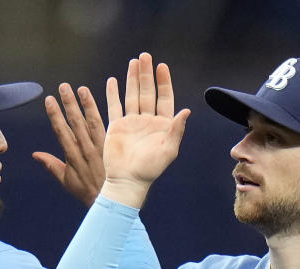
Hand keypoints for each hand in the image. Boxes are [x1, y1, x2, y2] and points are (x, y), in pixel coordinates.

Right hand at [32, 84, 105, 206]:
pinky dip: (107, 113)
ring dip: (87, 105)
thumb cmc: (88, 192)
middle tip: (64, 87)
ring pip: (92, 122)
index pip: (61, 131)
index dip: (55, 115)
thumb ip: (51, 165)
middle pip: (75, 123)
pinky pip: (108, 127)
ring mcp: (100, 147)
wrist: (111, 199)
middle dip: (69, 104)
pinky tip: (107, 100)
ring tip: (81, 89)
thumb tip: (35, 154)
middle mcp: (85, 149)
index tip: (49, 100)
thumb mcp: (66, 181)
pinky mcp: (112, 146)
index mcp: (72, 156)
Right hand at [101, 52, 190, 208]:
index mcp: (162, 125)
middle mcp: (147, 121)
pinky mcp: (116, 127)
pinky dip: (113, 94)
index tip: (162, 66)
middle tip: (145, 56)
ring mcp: (131, 123)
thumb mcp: (169, 149)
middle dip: (147, 75)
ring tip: (133, 62)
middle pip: (147, 92)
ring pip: (132, 96)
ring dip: (132, 79)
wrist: (128, 181)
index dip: (164, 82)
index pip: (165, 98)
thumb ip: (177, 130)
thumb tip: (186, 111)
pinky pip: (114, 106)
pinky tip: (113, 80)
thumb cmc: (150, 168)